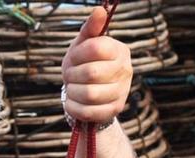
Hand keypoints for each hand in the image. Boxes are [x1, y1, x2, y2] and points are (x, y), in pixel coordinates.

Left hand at [61, 6, 131, 122]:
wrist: (90, 92)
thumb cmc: (84, 64)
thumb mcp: (83, 44)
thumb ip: (90, 28)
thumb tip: (99, 10)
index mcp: (118, 50)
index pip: (95, 48)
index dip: (77, 54)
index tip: (73, 58)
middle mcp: (125, 70)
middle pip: (91, 73)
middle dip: (72, 75)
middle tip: (69, 76)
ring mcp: (122, 92)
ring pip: (89, 94)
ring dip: (72, 92)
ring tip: (71, 88)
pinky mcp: (114, 110)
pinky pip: (88, 111)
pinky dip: (73, 107)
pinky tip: (72, 101)